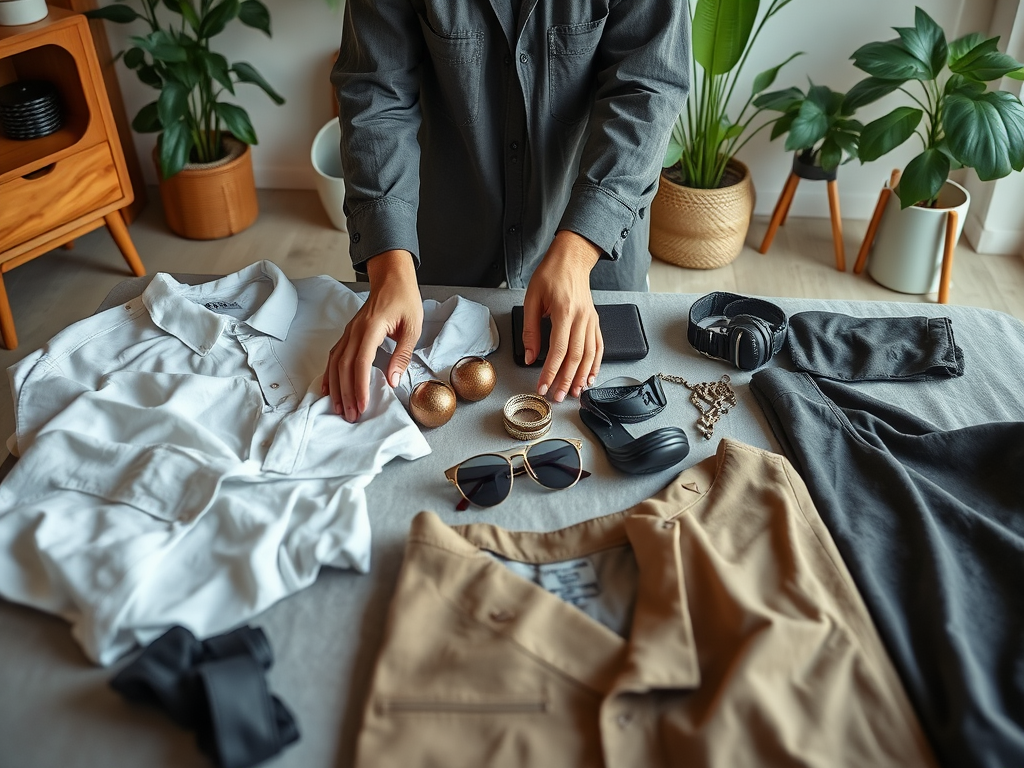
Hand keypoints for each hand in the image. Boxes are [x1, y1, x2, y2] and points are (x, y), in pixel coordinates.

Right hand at [322, 250, 421, 421]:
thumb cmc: (404, 300)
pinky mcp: (347, 334)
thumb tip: (392, 380)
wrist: (391, 278)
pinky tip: (328, 389)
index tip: (362, 405)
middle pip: (344, 367)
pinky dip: (329, 374)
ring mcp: (348, 332)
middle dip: (346, 394)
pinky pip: (334, 356)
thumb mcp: (413, 327)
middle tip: (350, 416)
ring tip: (338, 409)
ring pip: (335, 363)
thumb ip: (402, 354)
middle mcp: (355, 331)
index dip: (359, 386)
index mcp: (371, 328)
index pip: (361, 362)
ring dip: (336, 388)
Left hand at [522, 231, 603, 401]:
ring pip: (590, 355)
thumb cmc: (550, 275)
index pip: (558, 350)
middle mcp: (581, 318)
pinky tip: (592, 377)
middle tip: (558, 397)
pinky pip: (599, 346)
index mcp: (564, 313)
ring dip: (583, 376)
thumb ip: (531, 330)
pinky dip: (596, 364)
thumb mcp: (532, 299)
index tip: (542, 386)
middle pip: (575, 357)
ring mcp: (591, 320)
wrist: (571, 259)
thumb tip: (530, 357)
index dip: (550, 372)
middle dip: (567, 380)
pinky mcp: (595, 321)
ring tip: (576, 393)